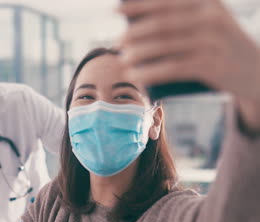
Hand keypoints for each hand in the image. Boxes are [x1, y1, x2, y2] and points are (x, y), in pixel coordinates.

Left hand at [118, 0, 259, 129]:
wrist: (256, 72)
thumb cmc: (219, 46)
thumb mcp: (207, 23)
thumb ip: (179, 18)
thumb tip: (134, 24)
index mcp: (207, 1)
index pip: (164, 1)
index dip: (136, 5)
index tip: (114, 11)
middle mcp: (211, 17)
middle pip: (160, 24)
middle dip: (133, 34)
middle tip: (116, 43)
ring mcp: (212, 41)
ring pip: (163, 46)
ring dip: (137, 54)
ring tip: (122, 60)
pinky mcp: (211, 65)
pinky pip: (171, 68)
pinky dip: (150, 72)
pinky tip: (135, 75)